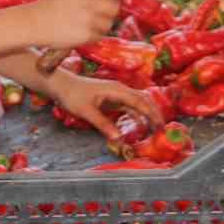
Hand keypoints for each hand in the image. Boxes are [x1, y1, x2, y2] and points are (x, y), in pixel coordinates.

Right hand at [31, 0, 123, 48]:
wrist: (34, 24)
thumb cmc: (49, 4)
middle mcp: (88, 2)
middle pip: (115, 3)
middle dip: (110, 5)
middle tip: (100, 6)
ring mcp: (89, 20)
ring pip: (110, 21)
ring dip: (102, 21)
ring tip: (86, 20)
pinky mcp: (87, 36)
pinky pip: (101, 34)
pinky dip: (95, 33)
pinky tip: (81, 29)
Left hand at [44, 70, 162, 139]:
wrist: (61, 85)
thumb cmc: (72, 95)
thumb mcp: (86, 111)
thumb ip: (103, 124)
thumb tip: (118, 138)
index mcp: (116, 90)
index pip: (140, 102)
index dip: (152, 114)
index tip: (160, 126)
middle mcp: (119, 90)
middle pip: (143, 101)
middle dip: (154, 114)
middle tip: (162, 129)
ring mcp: (116, 93)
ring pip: (137, 103)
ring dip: (147, 114)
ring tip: (155, 128)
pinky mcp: (111, 98)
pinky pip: (129, 106)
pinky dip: (136, 115)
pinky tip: (140, 124)